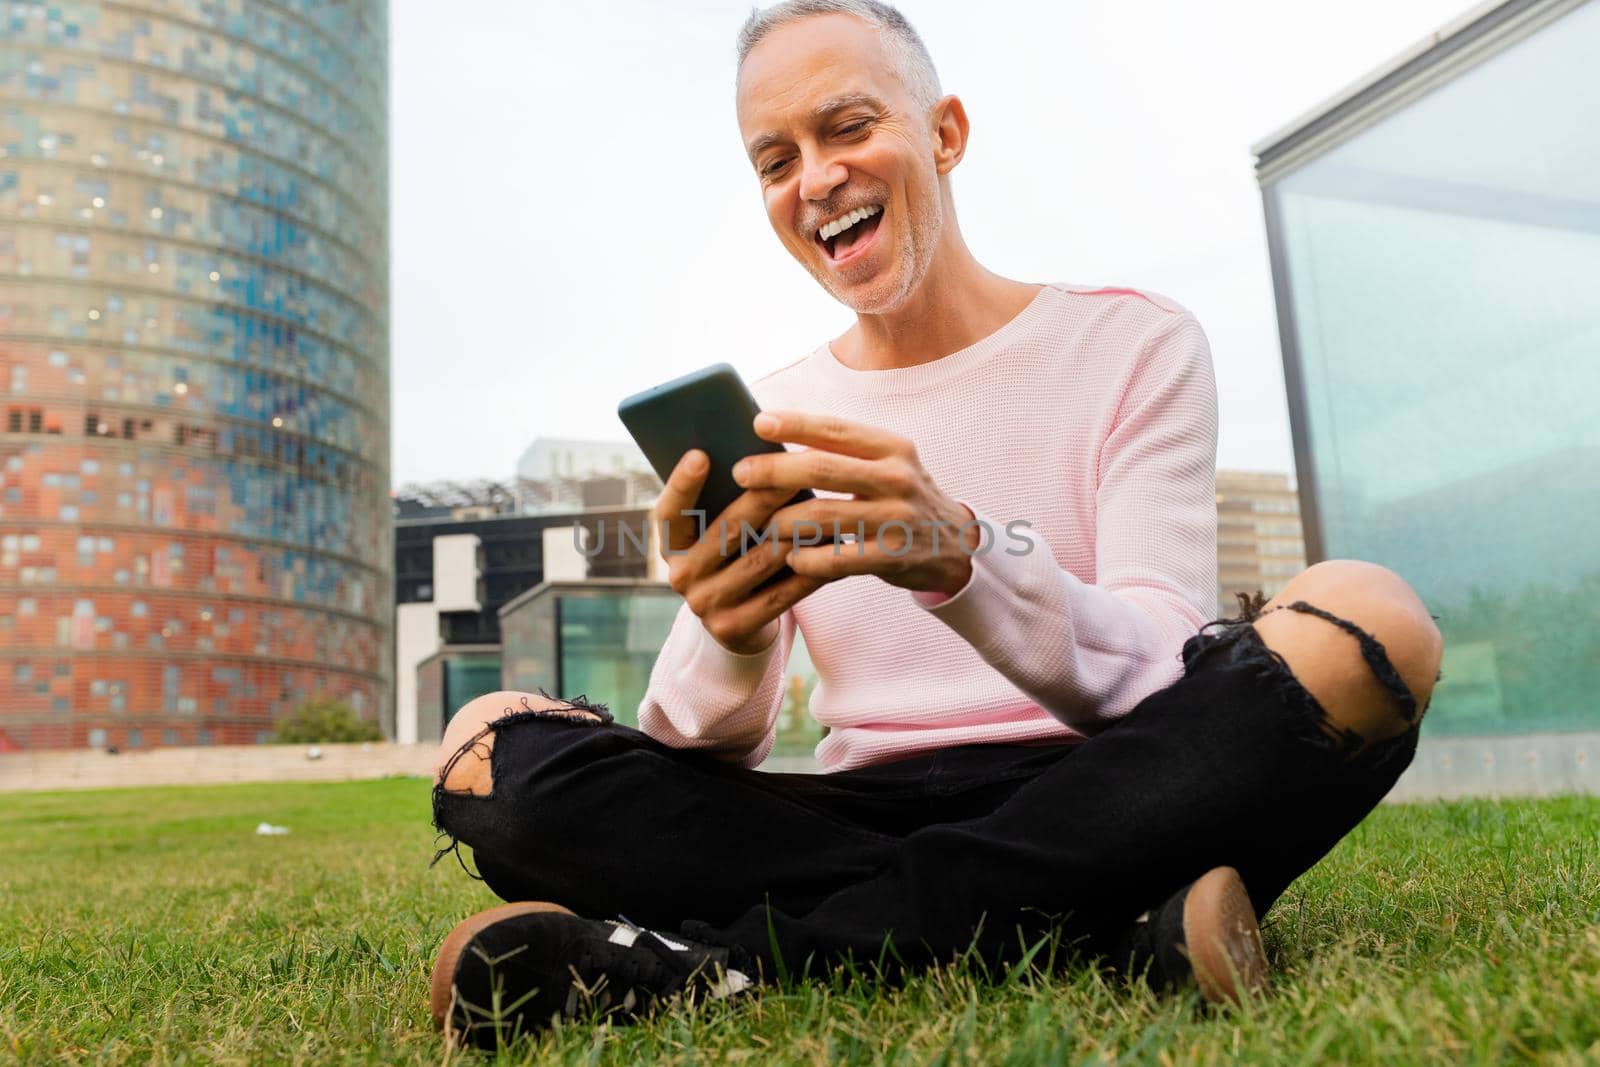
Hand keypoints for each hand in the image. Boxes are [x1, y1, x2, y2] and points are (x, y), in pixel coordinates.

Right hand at [652, 449, 828, 654]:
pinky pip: (781, 595)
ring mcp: (705, 605)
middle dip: (763, 499)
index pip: (668, 512)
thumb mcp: (717, 533)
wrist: (737, 624)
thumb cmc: (734, 558)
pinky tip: (835, 548)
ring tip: (826, 506)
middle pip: (726, 531)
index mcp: (671, 545)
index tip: (700, 454)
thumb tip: (763, 457)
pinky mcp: (733, 627)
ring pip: (760, 560)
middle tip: (794, 472)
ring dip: (797, 532)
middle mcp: (681, 576)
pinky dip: (811, 569)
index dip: (681, 484)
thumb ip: (725, 502)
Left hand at [731, 412, 980, 595]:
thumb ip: (844, 451)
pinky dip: (808, 558)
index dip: (795, 424)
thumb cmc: (902, 498)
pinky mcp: (894, 557)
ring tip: (756, 524)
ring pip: (823, 516)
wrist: (956, 546)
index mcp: (892, 448)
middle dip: (774, 470)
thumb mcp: (888, 464)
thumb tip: (774, 432)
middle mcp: (897, 478)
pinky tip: (790, 558)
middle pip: (823, 468)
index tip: (757, 422)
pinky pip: (838, 559)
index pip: (836, 429)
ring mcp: (897, 518)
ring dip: (781, 521)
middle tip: (740, 472)